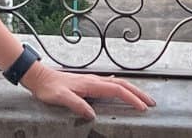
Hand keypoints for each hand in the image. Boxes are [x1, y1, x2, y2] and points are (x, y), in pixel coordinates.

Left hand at [19, 63, 154, 120]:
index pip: (118, 90)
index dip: (132, 99)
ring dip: (132, 90)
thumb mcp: (60, 98)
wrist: (39, 77)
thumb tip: (92, 115)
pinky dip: (121, 88)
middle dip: (138, 93)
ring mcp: (92, 81)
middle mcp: (94, 80)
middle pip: (123, 85)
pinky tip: (122, 91)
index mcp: (91, 84)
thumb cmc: (49, 88)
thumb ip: (76, 105)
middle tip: (152, 103)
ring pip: (118, 84)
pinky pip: (110, 84)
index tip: (143, 108)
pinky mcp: (88, 83)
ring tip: (143, 99)